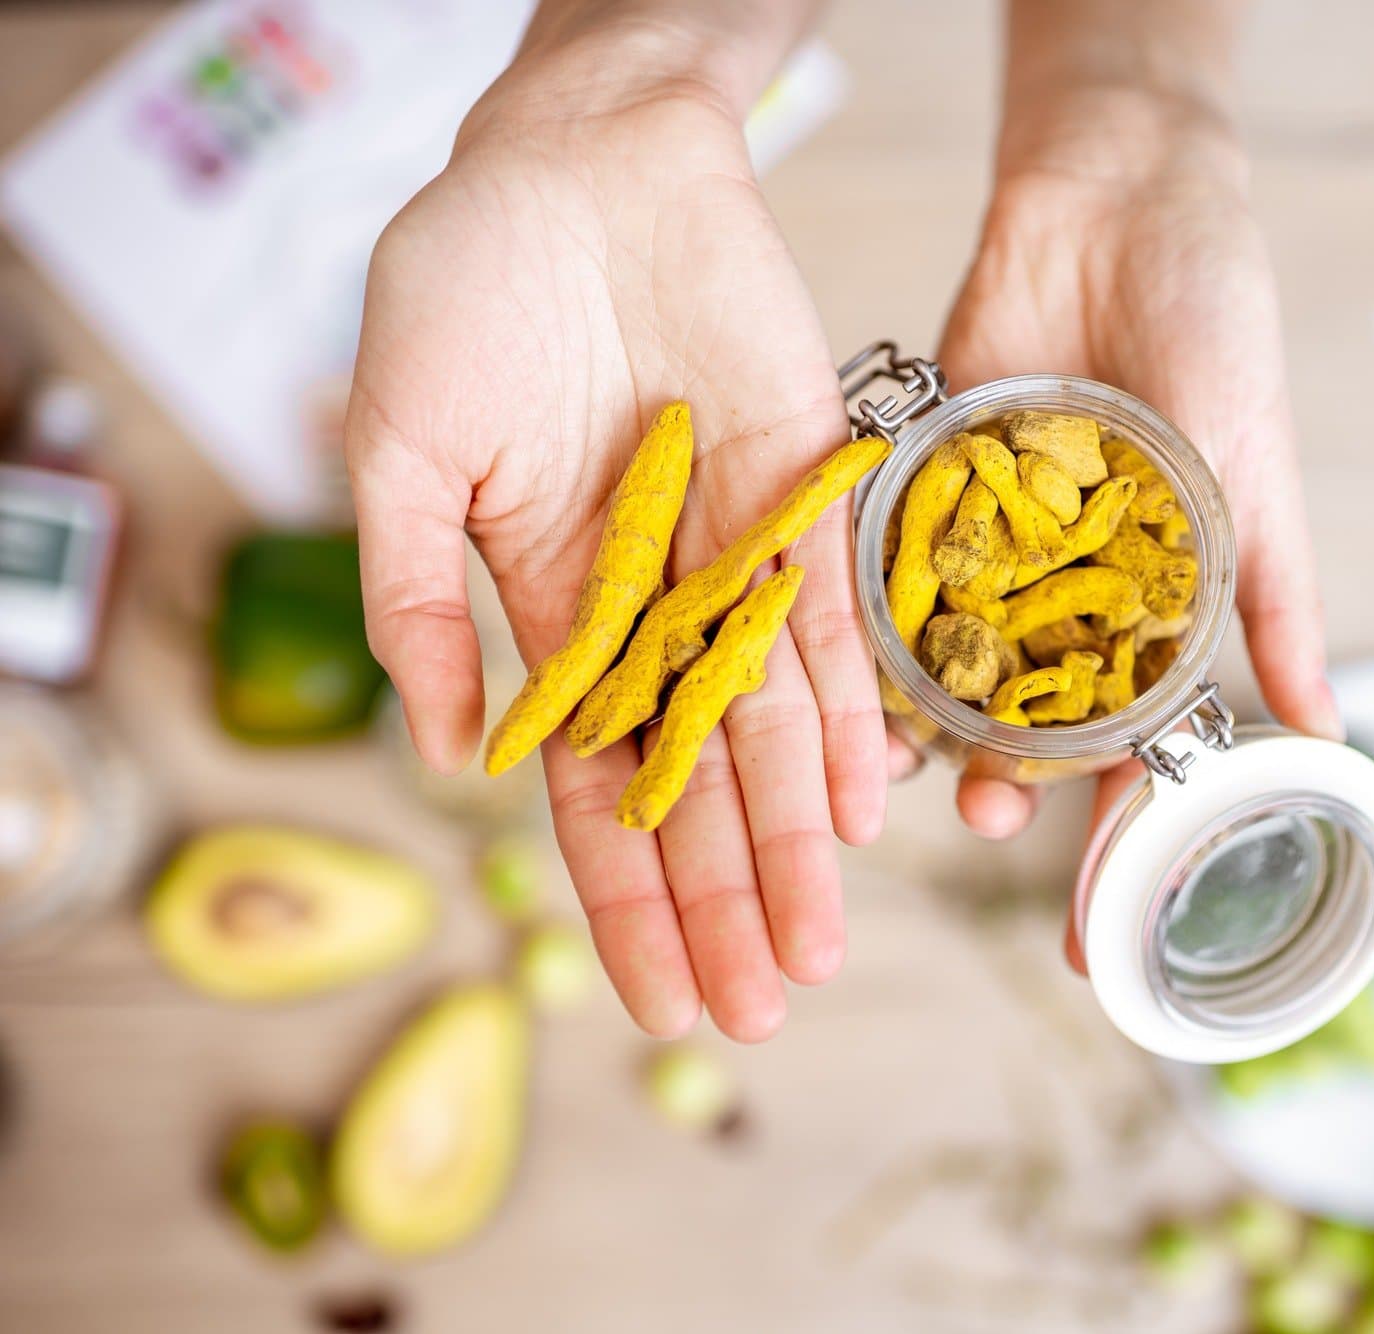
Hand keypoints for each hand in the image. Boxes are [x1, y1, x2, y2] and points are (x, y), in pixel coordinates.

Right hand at [345, 22, 881, 1040]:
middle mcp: (656, 610)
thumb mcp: (400, 455)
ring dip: (793, 848)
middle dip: (722, 905)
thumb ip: (418, 606)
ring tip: (814, 954)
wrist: (580, 164)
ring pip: (772, 733)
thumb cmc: (465, 292)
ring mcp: (736, 563)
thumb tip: (446, 759)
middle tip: (753, 1014)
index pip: (594, 793)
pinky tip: (858, 810)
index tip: (655, 1000)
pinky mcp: (807, 503)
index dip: (624, 901)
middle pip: (697, 790)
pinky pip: (832, 626)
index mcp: (553, 615)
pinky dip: (846, 717)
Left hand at [931, 86, 1340, 968]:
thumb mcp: (1249, 464)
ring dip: (935, 726)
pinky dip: (876, 629)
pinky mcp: (929, 485)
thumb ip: (1270, 596)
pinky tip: (853, 677)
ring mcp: (996, 546)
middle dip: (1011, 790)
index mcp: (1157, 605)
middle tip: (989, 825)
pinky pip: (896, 577)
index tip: (1093, 937)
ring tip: (916, 768)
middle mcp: (1071, 593)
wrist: (1118, 192)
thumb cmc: (1215, 321)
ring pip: (955, 668)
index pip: (1137, 754)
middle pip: (1032, 728)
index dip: (1118, 845)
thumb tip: (1327, 726)